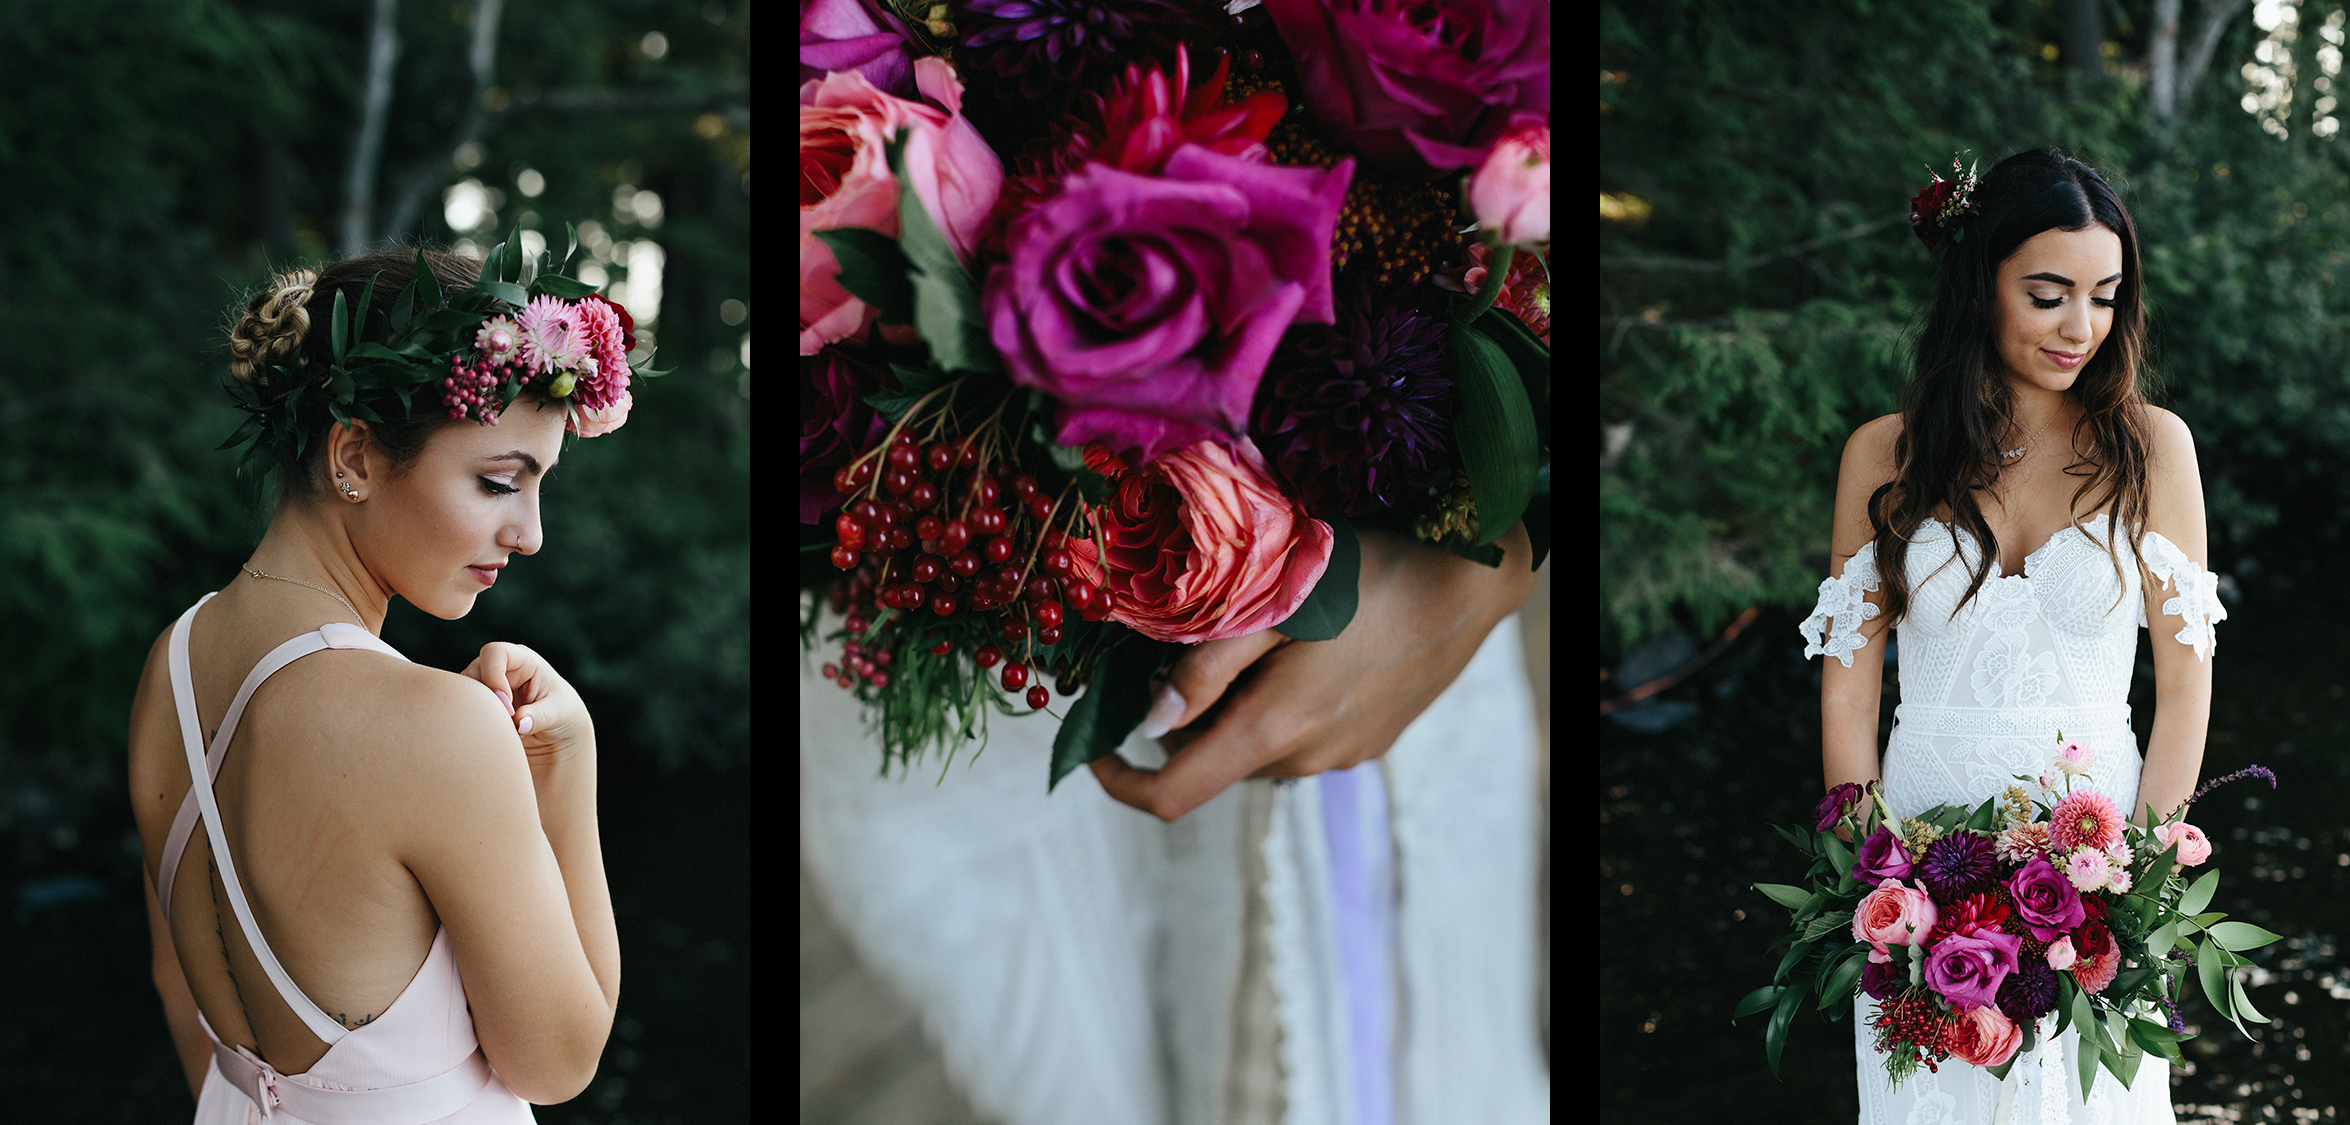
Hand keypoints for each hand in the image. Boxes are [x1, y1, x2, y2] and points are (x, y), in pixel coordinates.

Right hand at [459, 641, 594, 767]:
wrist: (557, 731)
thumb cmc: (562, 713)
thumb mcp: (559, 714)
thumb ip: (540, 716)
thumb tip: (520, 724)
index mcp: (522, 660)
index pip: (495, 652)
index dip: (493, 674)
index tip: (506, 704)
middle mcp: (499, 669)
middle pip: (472, 673)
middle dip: (482, 699)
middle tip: (502, 722)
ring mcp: (485, 687)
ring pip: (463, 694)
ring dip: (476, 713)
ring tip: (501, 730)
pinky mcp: (478, 706)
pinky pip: (463, 710)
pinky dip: (473, 723)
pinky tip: (491, 735)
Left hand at [1090, 521, 1539, 821]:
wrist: (1468, 584)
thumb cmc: (1370, 576)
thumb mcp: (1273, 603)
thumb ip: (1206, 666)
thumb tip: (1152, 719)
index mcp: (1271, 730)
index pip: (1172, 795)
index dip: (1120, 782)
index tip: (1096, 747)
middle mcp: (1305, 760)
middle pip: (1213, 762)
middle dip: (1187, 718)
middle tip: (1195, 644)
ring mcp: (1342, 757)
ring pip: (1256, 748)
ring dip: (1237, 710)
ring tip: (1261, 638)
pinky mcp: (1370, 743)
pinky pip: (1300, 738)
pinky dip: (1280, 707)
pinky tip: (1307, 649)